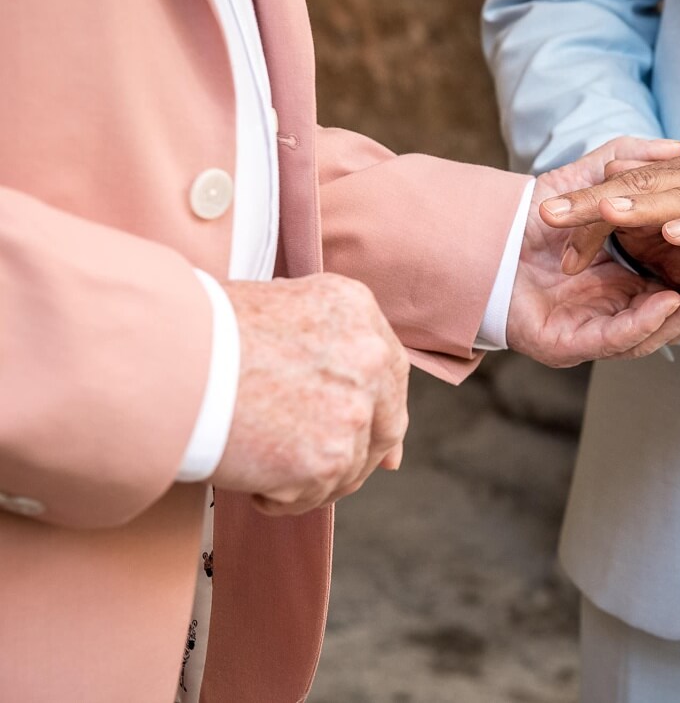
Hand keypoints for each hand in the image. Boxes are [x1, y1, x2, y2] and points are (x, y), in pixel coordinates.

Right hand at [212, 273, 408, 515]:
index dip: (384, 409)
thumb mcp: (280, 307)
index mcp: (357, 310)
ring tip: (264, 469)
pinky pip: (313, 496)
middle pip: (385, 424)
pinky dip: (282, 499)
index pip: (390, 371)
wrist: (161, 361)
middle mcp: (367, 358)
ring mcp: (351, 411)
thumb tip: (363, 405)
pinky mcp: (326, 460)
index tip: (382, 445)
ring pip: (349, 468)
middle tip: (327, 472)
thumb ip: (324, 344)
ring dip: (312, 480)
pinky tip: (250, 483)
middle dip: (361, 455)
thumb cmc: (202, 332)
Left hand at [507, 139, 679, 365]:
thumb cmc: (534, 215)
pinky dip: (649, 320)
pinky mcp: (570, 346)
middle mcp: (626, 311)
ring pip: (663, 328)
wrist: (476, 238)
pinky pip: (618, 338)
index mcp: (639, 281)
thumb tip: (675, 147)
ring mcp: (600, 331)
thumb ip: (627, 163)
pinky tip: (675, 301)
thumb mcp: (589, 180)